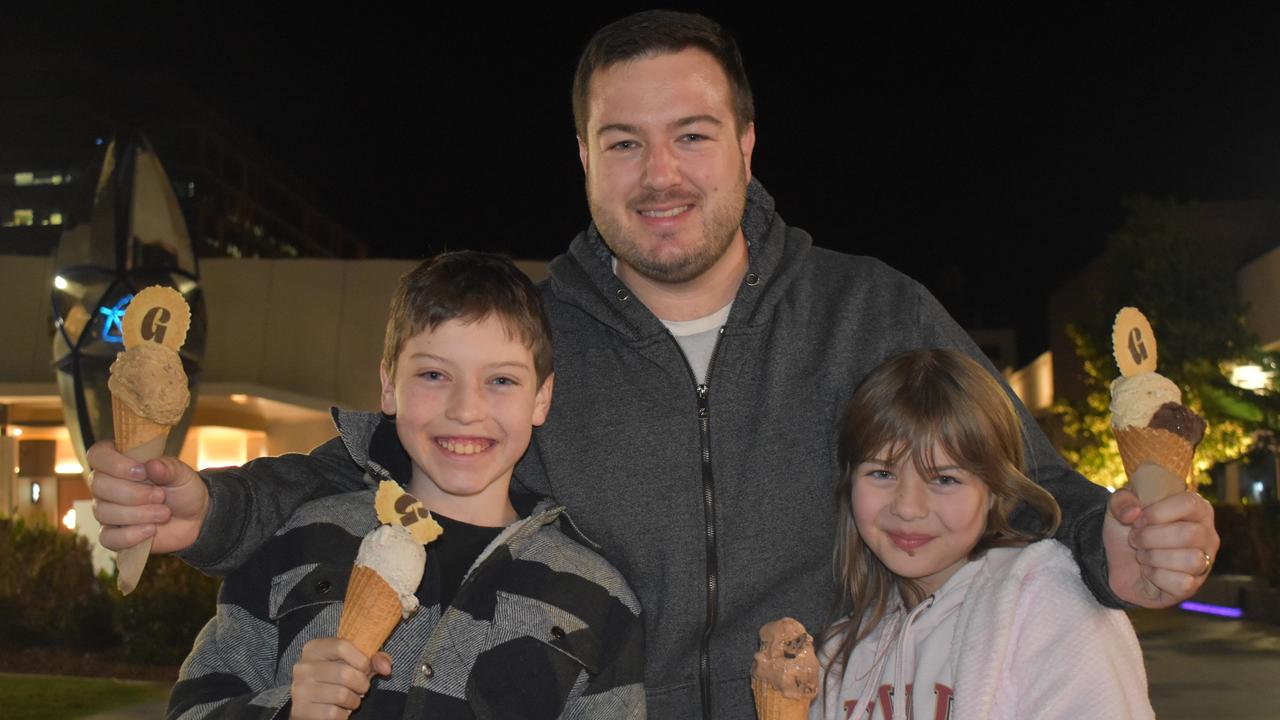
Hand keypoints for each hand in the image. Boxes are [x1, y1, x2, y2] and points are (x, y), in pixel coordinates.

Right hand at [87, 440, 208, 552]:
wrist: (193, 519)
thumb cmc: (182, 490)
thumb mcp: (182, 475)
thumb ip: (168, 468)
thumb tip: (151, 465)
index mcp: (120, 463)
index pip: (98, 455)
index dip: (114, 463)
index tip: (142, 472)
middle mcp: (106, 486)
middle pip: (98, 485)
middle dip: (132, 493)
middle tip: (160, 496)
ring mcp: (106, 511)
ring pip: (103, 512)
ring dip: (137, 514)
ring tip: (164, 513)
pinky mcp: (112, 535)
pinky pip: (108, 537)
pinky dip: (131, 535)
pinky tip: (150, 530)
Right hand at [290, 638, 390, 718]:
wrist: (313, 702)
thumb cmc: (337, 678)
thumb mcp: (355, 663)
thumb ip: (374, 660)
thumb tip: (386, 667)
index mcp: (314, 648)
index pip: (342, 646)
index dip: (362, 660)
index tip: (365, 669)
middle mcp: (303, 667)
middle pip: (345, 673)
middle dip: (362, 684)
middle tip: (361, 688)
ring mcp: (299, 689)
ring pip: (341, 695)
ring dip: (354, 701)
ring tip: (350, 699)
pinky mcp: (300, 710)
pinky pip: (333, 714)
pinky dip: (343, 715)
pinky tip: (339, 710)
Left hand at [1103, 488, 1219, 606]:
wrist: (1116, 562)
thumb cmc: (1127, 530)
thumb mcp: (1117, 508)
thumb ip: (1120, 500)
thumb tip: (1133, 512)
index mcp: (1197, 509)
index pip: (1189, 503)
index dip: (1158, 512)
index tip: (1138, 520)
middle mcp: (1207, 535)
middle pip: (1189, 534)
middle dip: (1151, 537)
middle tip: (1135, 539)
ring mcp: (1204, 563)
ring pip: (1191, 560)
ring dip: (1154, 557)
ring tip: (1142, 555)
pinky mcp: (1192, 587)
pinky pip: (1182, 583)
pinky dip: (1157, 577)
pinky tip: (1148, 571)